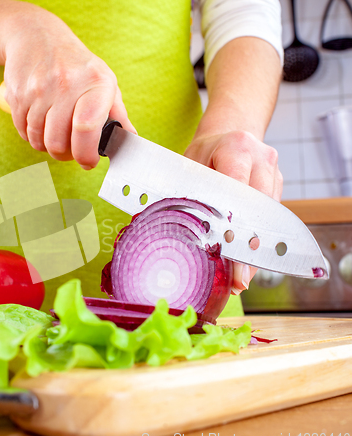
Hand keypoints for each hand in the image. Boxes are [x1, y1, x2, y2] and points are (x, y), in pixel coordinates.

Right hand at [2, 8, 134, 169]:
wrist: (36, 37)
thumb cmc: (76, 65)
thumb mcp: (104, 82)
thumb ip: (117, 114)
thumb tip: (129, 141)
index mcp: (94, 84)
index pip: (86, 129)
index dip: (86, 154)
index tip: (88, 161)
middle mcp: (65, 85)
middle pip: (58, 142)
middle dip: (65, 155)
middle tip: (71, 149)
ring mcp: (38, 90)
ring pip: (38, 141)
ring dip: (47, 146)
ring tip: (56, 134)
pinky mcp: (17, 94)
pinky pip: (23, 132)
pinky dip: (32, 136)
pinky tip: (40, 123)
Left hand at [185, 130, 282, 294]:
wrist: (229, 133)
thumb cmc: (203, 152)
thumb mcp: (188, 166)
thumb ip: (189, 194)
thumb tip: (178, 234)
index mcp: (237, 149)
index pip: (238, 193)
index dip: (234, 228)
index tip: (230, 256)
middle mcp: (262, 160)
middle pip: (259, 212)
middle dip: (249, 250)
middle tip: (239, 280)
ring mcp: (274, 173)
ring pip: (269, 221)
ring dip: (256, 252)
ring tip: (241, 279)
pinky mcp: (278, 186)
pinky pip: (270, 220)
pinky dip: (259, 242)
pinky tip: (248, 264)